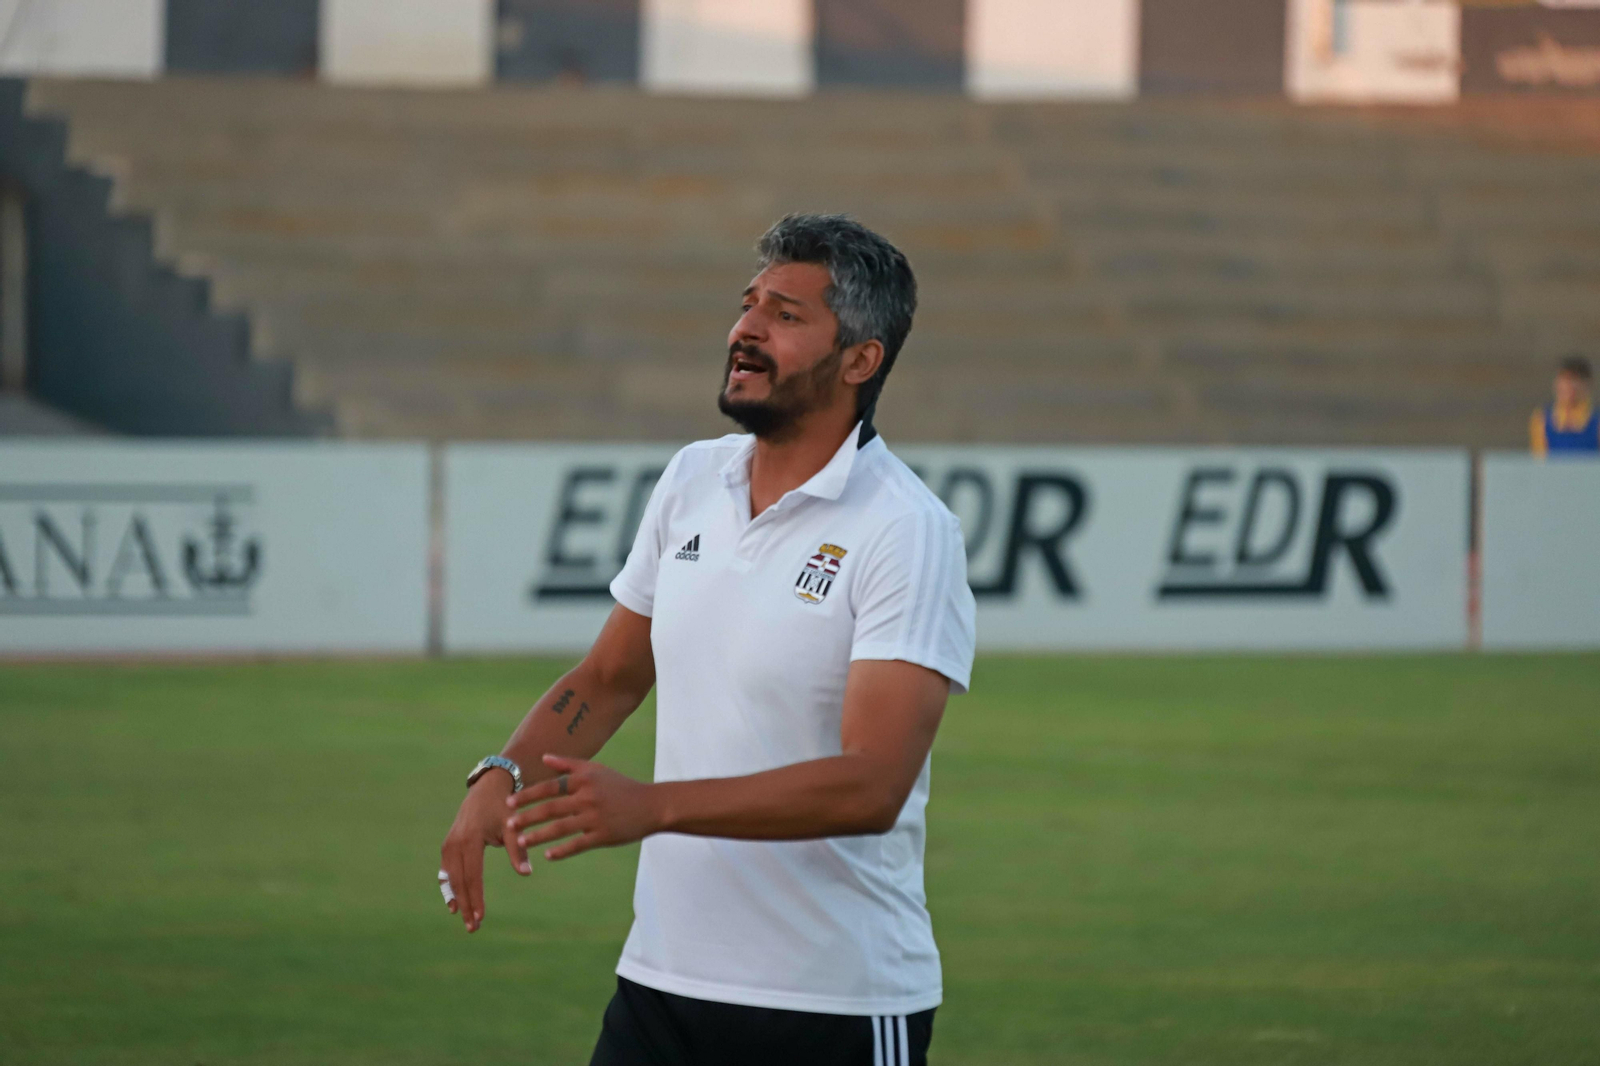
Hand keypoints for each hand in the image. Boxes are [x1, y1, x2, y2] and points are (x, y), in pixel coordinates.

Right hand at [438, 770, 514, 932]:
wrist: (488, 787)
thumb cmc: (504, 807)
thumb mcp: (512, 826)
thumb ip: (517, 850)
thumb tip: (526, 873)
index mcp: (470, 839)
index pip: (472, 876)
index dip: (476, 898)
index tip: (481, 917)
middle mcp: (455, 843)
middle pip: (458, 881)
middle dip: (465, 905)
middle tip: (473, 928)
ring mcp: (449, 844)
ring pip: (450, 878)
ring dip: (456, 899)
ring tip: (464, 920)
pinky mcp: (448, 844)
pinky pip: (447, 871)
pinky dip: (450, 888)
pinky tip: (454, 904)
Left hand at [505, 755, 659, 861]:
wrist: (652, 805)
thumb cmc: (621, 786)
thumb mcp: (597, 770)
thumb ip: (569, 764)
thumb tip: (544, 757)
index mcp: (585, 780)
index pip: (550, 787)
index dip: (528, 795)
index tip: (508, 803)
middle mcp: (588, 797)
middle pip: (551, 808)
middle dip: (527, 817)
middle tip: (508, 825)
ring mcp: (596, 817)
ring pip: (561, 828)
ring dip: (538, 836)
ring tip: (522, 843)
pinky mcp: (604, 835)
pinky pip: (578, 845)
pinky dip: (562, 851)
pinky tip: (548, 856)